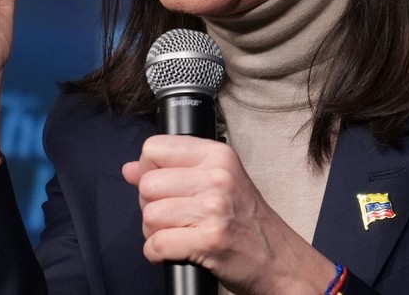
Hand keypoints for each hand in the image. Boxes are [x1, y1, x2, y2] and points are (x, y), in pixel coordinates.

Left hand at [121, 135, 335, 294]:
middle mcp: (218, 177)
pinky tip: (175, 251)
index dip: (148, 170)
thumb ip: (172, 171)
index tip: (163, 187)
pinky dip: (157, 253)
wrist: (279, 260)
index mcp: (218, 156)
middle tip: (173, 217)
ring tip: (177, 235)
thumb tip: (129, 169)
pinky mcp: (210, 241)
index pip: (154, 148)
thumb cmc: (248, 222)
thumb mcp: (217, 183)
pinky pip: (157, 244)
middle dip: (150, 206)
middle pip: (147, 184)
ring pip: (149, 216)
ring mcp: (214, 209)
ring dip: (154, 232)